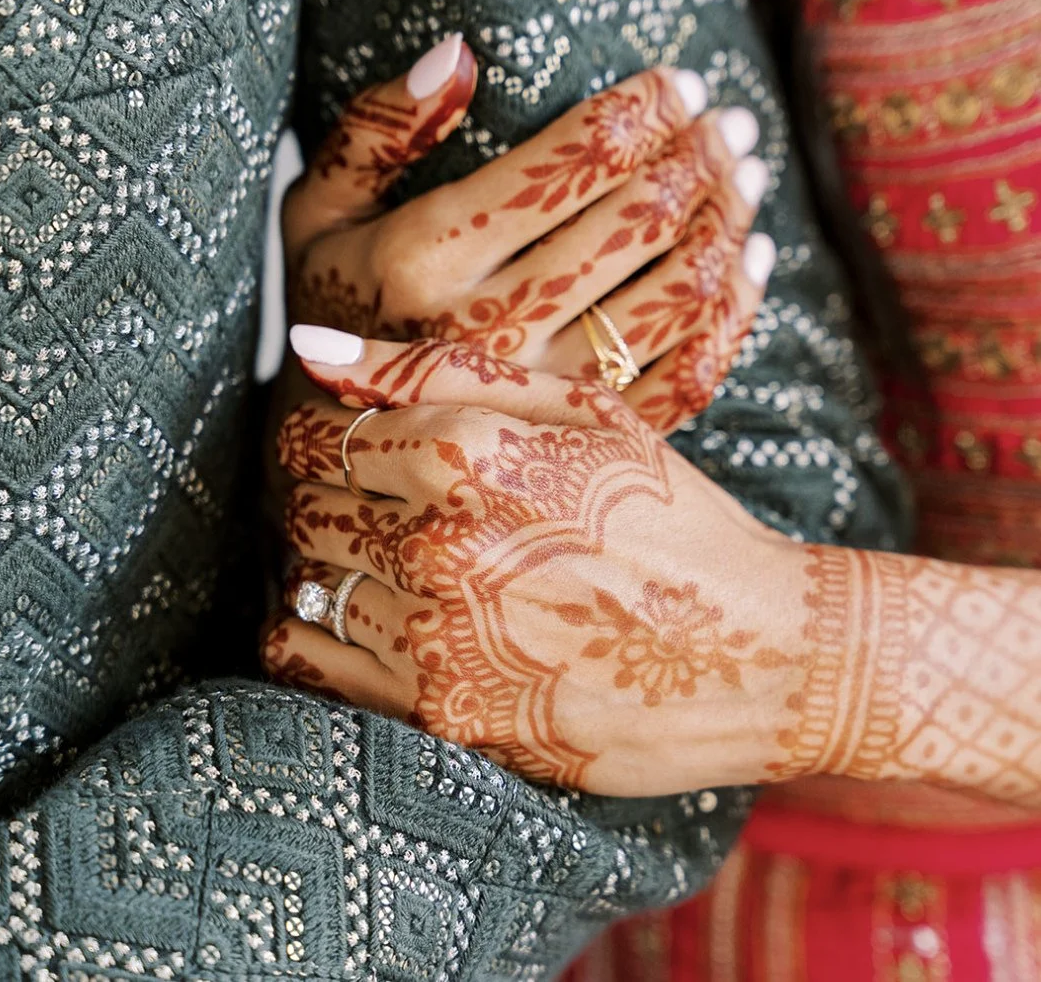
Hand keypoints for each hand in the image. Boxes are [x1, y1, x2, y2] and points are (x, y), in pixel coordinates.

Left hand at [264, 327, 813, 795]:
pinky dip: (312, 633)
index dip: (320, 433)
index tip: (345, 444)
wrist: (757, 653)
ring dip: (331, 563)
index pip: (322, 433)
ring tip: (388, 558)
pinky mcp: (445, 716)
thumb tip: (308, 345)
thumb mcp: (582, 411)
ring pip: (307, 580)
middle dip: (323, 494)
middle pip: (305, 506)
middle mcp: (442, 544)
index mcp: (471, 455)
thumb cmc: (671, 516)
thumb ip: (437, 370)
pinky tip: (359, 618)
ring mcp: (439, 638)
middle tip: (370, 500)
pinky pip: (313, 663)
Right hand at [281, 34, 774, 429]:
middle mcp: (489, 329)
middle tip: (732, 121)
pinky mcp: (582, 434)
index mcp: (426, 259)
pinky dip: (732, 313)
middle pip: (630, 223)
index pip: (564, 164)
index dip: (637, 111)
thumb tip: (460, 52)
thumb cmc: (335, 305)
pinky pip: (685, 373)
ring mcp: (544, 392)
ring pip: (672, 295)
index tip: (678, 81)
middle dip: (696, 158)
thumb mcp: (318, 208)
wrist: (344, 444)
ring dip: (725, 223)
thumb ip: (376, 129)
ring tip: (748, 175)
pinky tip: (751, 260)